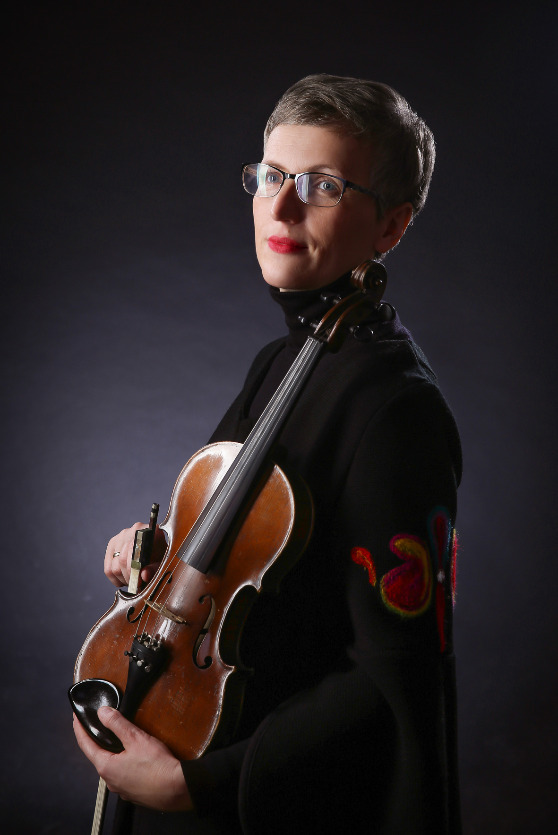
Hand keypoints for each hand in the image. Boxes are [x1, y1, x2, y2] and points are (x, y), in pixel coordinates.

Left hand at [73, 707, 192, 811]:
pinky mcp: (134, 792)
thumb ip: (117, 724)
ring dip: (112, 752)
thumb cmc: (157, 766)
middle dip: (96, 740)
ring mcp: (122, 789)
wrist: (176, 790)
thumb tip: (102, 713)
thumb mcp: (136, 738)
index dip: (79, 729)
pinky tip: (134, 757)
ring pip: (112, 766)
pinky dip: (123, 763)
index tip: (75, 719)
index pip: (85, 745)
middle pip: (98, 756)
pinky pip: (123, 774)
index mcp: (106, 767)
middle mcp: (110, 780)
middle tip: (96, 726)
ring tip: (117, 739)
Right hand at [105, 523, 166, 587]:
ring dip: (123, 579)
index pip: (134, 552)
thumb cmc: (160, 557)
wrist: (157, 549)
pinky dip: (115, 578)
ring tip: (133, 579)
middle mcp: (133, 529)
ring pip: (114, 567)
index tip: (139, 582)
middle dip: (130, 577)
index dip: (135, 570)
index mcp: (149, 531)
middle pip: (122, 560)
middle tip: (137, 584)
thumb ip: (154, 569)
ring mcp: (121, 535)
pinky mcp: (113, 543)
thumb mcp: (162, 563)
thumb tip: (143, 575)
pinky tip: (125, 578)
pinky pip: (108, 568)